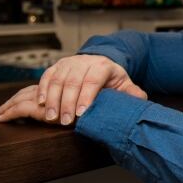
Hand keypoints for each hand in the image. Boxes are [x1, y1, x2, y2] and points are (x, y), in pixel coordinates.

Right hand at [0, 55, 146, 124]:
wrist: (99, 63)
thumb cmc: (111, 79)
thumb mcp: (124, 84)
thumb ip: (133, 92)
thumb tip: (140, 100)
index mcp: (103, 65)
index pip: (93, 80)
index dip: (86, 96)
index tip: (81, 114)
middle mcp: (84, 62)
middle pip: (73, 81)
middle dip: (67, 103)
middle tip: (65, 121)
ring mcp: (68, 63)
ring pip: (58, 80)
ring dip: (53, 100)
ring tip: (52, 117)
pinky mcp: (56, 67)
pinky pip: (47, 77)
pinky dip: (43, 90)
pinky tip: (41, 104)